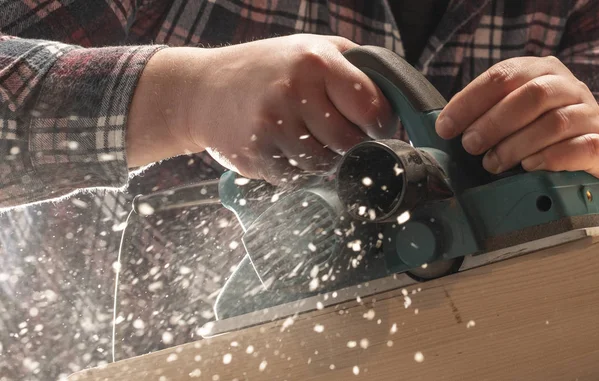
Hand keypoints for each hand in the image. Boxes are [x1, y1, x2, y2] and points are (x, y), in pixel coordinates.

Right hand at [127, 34, 395, 182]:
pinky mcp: (257, 156)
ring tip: (307, 138)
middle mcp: (294, 92)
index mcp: (316, 62)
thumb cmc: (265, 69)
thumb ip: (354, 66)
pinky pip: (296, 178)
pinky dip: (297, 170)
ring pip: (324, 165)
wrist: (202, 90)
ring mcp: (273, 127)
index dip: (381, 124)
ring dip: (324, 159)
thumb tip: (395, 100)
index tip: (377, 128)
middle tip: (341, 136)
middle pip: (350, 142)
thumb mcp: (309, 47)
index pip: (371, 107)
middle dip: (353, 145)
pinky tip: (284, 148)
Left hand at [435, 56, 598, 177]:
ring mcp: (589, 114)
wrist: (585, 144)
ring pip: (554, 123)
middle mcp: (567, 87)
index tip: (445, 127)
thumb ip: (483, 113)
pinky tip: (528, 167)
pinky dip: (549, 159)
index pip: (501, 76)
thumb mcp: (511, 112)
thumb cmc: (536, 131)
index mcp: (539, 71)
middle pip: (530, 95)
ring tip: (493, 163)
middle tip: (470, 146)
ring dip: (515, 146)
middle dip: (492, 123)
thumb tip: (441, 128)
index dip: (469, 102)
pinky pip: (580, 148)